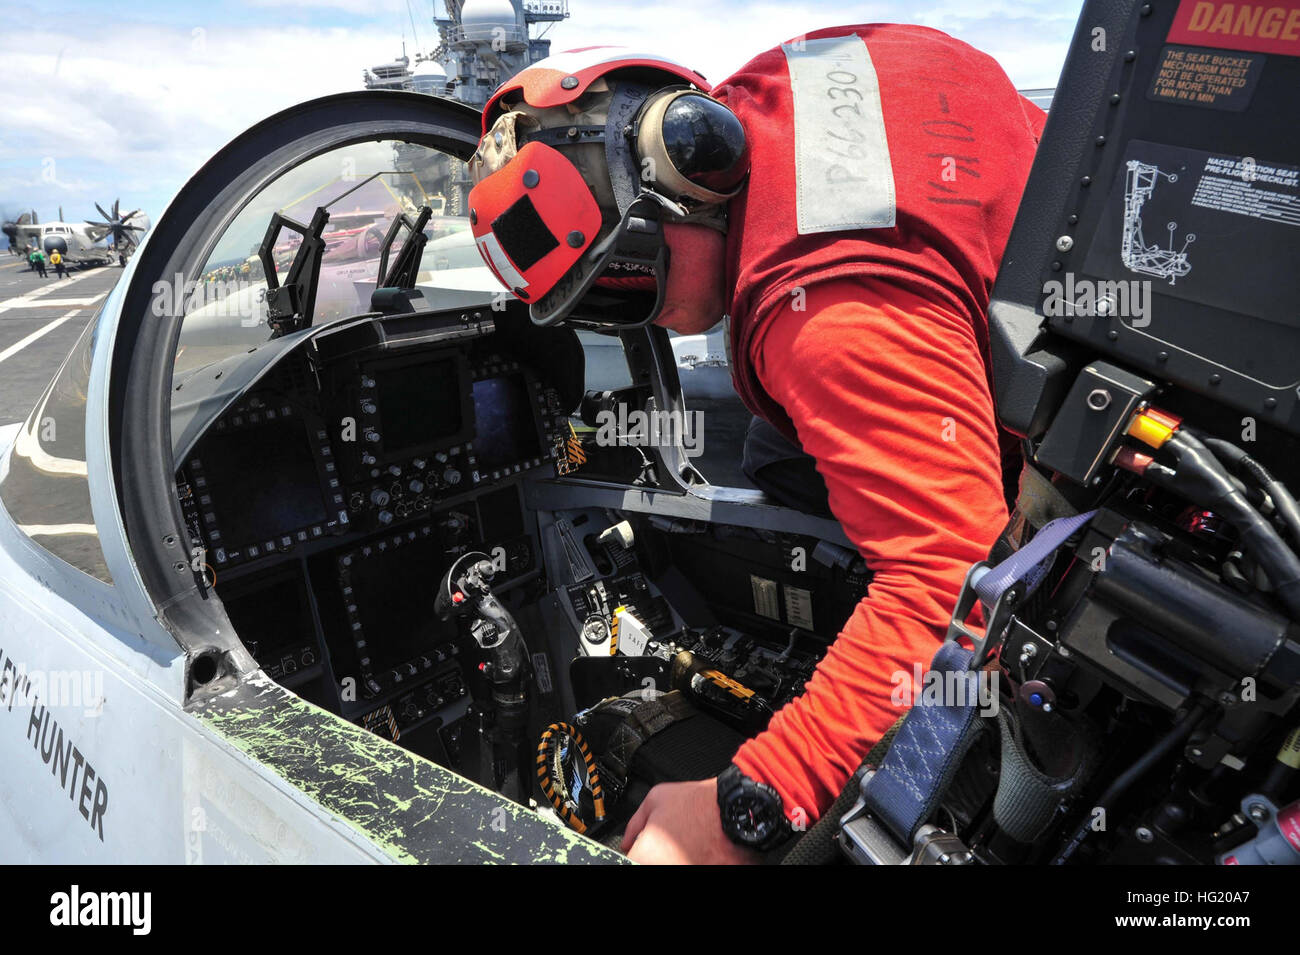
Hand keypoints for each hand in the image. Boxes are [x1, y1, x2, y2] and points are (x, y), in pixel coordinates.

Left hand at [620, 778, 760, 864]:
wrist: (740, 811)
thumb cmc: (703, 804)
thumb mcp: (657, 798)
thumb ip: (635, 823)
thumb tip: (627, 840)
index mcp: (647, 856)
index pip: (629, 861)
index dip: (637, 852)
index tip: (642, 848)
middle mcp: (666, 868)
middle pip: (651, 864)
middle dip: (659, 856)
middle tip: (671, 844)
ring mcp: (688, 871)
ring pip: (675, 865)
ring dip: (678, 859)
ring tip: (690, 844)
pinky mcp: (714, 875)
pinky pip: (696, 865)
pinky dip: (698, 860)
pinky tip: (703, 850)